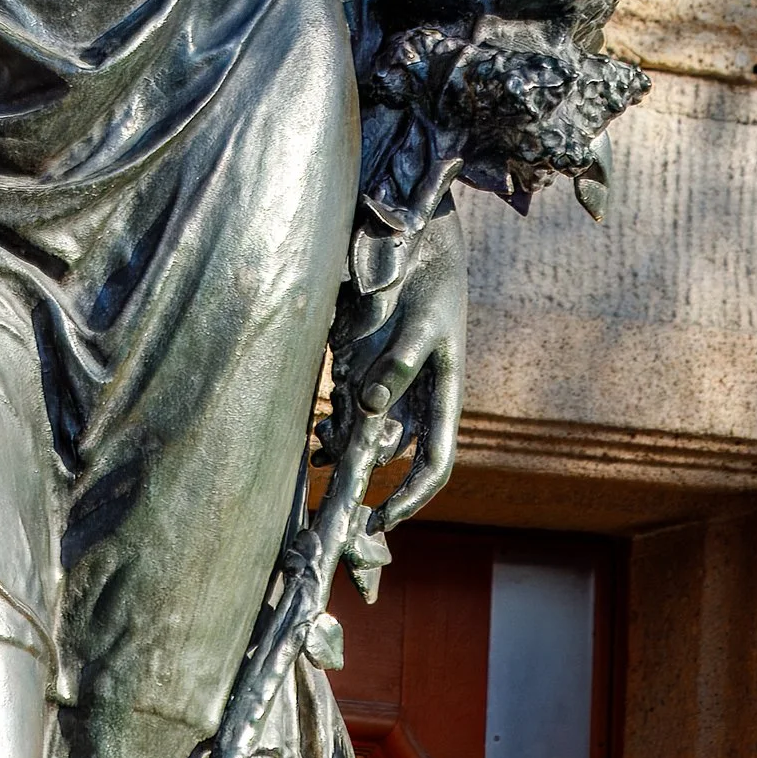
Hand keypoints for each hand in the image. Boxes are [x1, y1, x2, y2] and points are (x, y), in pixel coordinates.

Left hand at [334, 210, 465, 526]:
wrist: (416, 236)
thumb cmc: (430, 278)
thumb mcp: (422, 320)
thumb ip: (398, 362)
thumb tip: (370, 407)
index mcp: (443, 395)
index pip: (433, 463)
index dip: (411, 498)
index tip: (380, 521)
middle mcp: (417, 398)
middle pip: (394, 457)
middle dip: (366, 481)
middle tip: (330, 506)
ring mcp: (391, 383)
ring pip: (367, 435)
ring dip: (343, 451)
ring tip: (316, 452)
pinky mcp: (366, 366)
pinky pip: (349, 409)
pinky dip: (333, 425)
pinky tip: (314, 429)